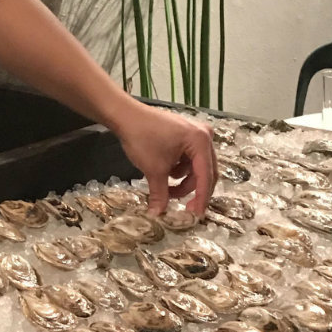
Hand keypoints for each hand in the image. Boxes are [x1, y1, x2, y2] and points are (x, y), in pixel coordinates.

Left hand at [111, 99, 217, 215]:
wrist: (126, 115)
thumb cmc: (142, 138)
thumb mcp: (154, 170)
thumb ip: (161, 195)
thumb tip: (158, 215)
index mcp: (201, 142)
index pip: (206, 176)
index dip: (201, 198)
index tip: (195, 216)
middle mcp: (204, 136)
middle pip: (206, 171)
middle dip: (193, 190)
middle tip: (184, 208)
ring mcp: (196, 133)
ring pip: (197, 167)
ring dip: (184, 180)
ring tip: (165, 187)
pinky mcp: (187, 134)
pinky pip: (190, 158)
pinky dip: (180, 169)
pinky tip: (165, 171)